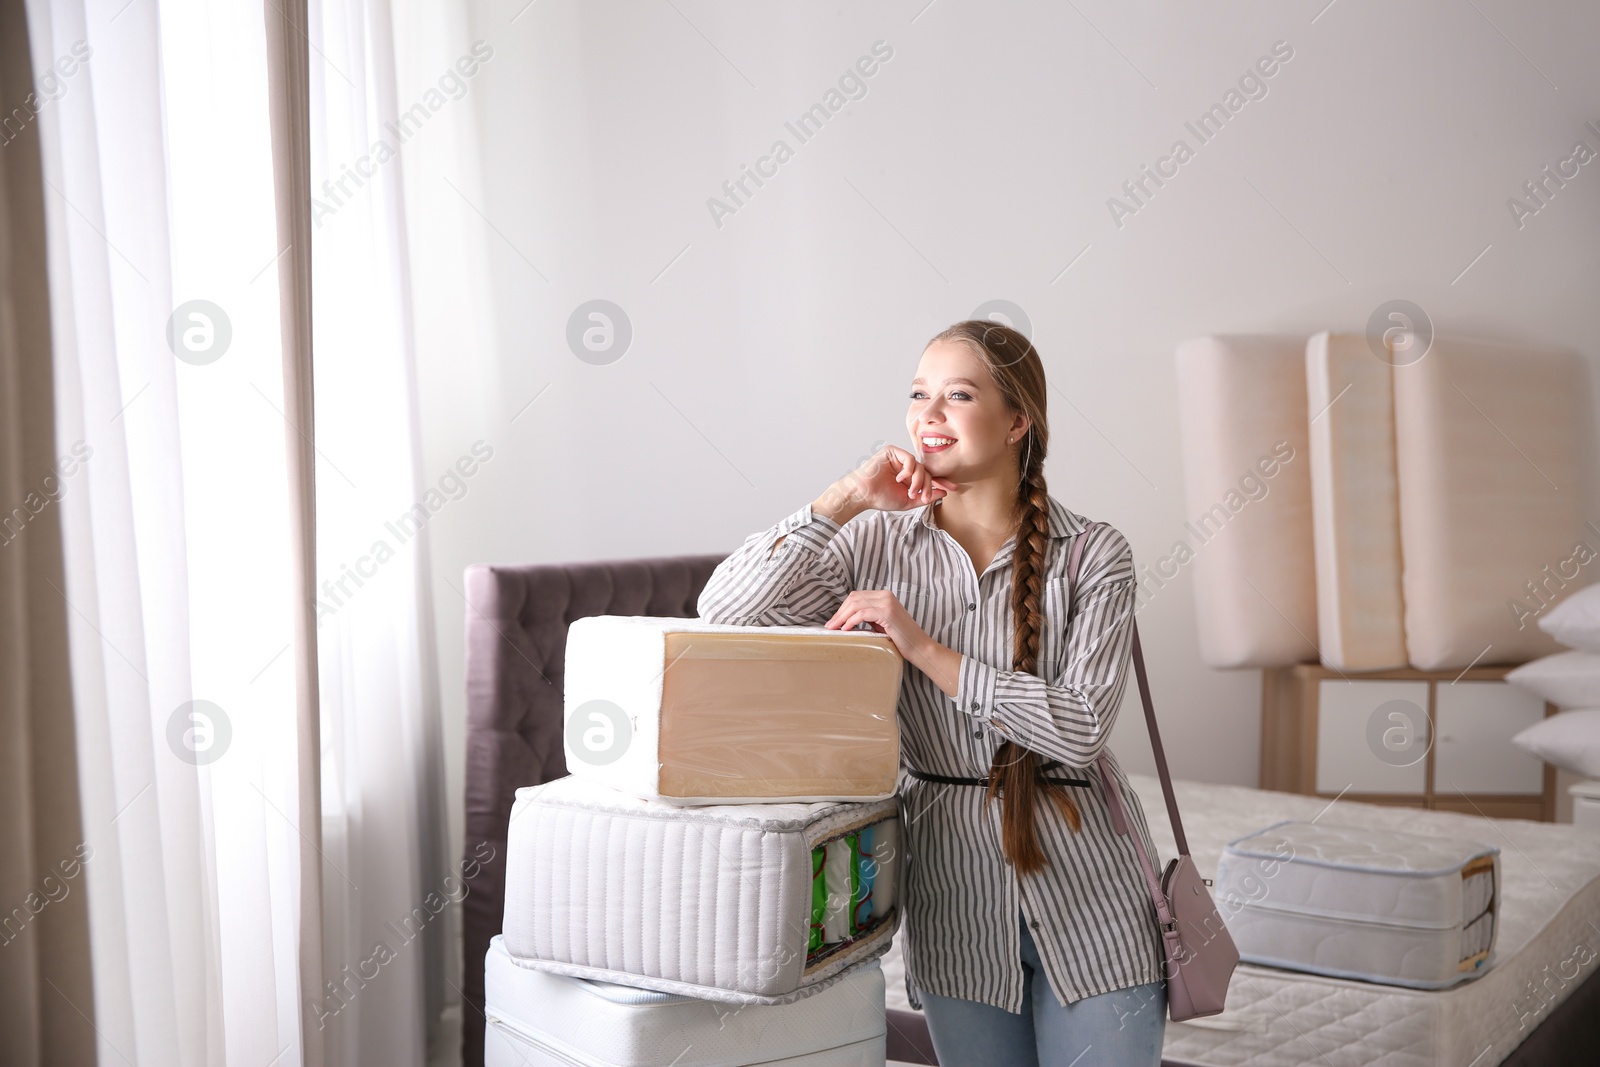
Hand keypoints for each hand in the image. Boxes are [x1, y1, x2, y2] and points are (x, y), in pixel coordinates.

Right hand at [821, 445, 957, 514]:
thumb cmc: (882, 497)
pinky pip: (909, 459)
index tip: (954, 488)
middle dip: (928, 485)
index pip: (930, 477)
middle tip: (924, 496)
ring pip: (920, 466)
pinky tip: (901, 479)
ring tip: (911, 491)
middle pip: (927, 472)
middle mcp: (906, 466)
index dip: (942, 482)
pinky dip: (909, 470)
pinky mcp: (892, 451)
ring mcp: (899, 458)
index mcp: (910, 477)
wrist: (864, 494)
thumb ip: (925, 496)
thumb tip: (944, 492)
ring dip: (919, 480)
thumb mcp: (908, 501)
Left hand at [824, 589, 929, 661]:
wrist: (919, 647)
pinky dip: (851, 621)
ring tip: (834, 629)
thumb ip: (868, 617)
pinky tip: (845, 629)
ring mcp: (887, 603)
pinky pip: (862, 613)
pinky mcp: (887, 612)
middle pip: (854, 598)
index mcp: (884, 595)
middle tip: (830, 626)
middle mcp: (885, 595)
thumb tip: (845, 620)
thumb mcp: (881, 623)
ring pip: (856, 604)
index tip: (834, 621)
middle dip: (840, 612)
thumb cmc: (900, 639)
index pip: (857, 596)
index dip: (843, 608)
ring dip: (842, 617)